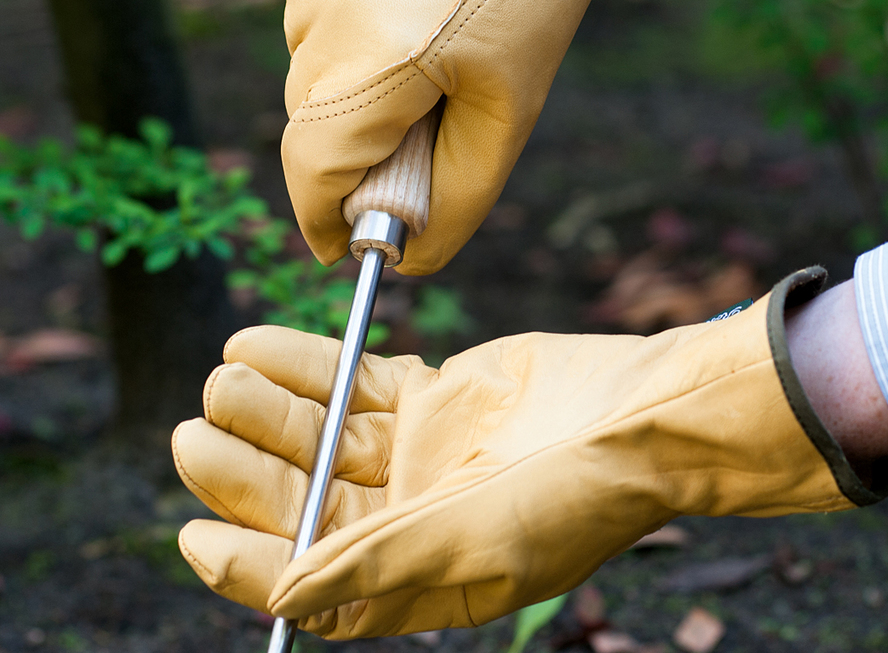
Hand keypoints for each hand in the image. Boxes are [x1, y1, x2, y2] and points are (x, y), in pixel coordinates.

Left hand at [172, 268, 887, 638]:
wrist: (642, 414)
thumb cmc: (578, 494)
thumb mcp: (479, 542)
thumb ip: (379, 563)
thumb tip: (286, 593)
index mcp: (415, 576)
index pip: (310, 582)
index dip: (246, 566)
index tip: (193, 536)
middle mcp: (405, 517)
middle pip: (302, 496)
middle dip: (241, 467)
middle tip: (193, 429)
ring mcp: (416, 452)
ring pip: (318, 430)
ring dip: (267, 404)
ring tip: (222, 374)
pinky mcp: (429, 393)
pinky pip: (352, 378)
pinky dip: (307, 361)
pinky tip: (261, 345)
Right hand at [274, 0, 763, 273]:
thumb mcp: (512, 113)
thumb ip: (456, 199)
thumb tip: (407, 257)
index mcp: (381, 55)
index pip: (313, 164)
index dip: (323, 213)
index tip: (341, 237)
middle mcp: (326, 2)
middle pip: (313, 114)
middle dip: (356, 138)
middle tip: (416, 116)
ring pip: (309, 56)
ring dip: (352, 70)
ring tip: (420, 32)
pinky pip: (311, 0)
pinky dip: (348, 15)